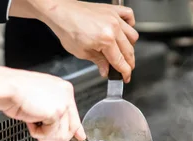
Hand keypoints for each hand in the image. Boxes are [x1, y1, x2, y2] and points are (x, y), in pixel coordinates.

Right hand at [0, 66, 85, 140]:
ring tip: (34, 127)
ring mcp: (63, 104)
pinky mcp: (56, 112)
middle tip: (42, 135)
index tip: (79, 138)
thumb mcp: (41, 102)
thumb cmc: (16, 93)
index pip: (76, 115)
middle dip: (56, 136)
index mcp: (64, 89)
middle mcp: (66, 95)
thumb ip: (56, 114)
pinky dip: (38, 133)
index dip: (76, 130)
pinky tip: (30, 123)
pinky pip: (51, 133)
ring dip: (45, 136)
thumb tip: (73, 132)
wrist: (4, 88)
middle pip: (72, 128)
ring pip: (62, 134)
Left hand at [11, 0, 138, 81]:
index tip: (125, 77)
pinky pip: (129, 15)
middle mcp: (113, 28)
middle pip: (129, 51)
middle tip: (124, 69)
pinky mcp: (112, 10)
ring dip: (130, 46)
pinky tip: (125, 31)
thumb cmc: (67, 28)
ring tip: (122, 52)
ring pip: (133, 36)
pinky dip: (131, 24)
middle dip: (128, 63)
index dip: (124, 72)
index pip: (120, 61)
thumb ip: (98, 62)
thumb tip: (106, 70)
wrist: (60, 11)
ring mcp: (115, 18)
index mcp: (106, 40)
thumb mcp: (81, 52)